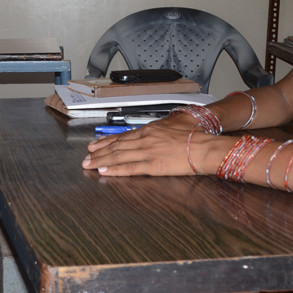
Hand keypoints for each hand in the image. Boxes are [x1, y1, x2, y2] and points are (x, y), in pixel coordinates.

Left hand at [82, 116, 206, 176]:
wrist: (205, 146)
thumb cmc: (196, 134)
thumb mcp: (178, 122)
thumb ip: (165, 125)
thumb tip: (161, 125)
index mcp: (150, 130)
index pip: (123, 136)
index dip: (107, 141)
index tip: (96, 144)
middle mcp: (145, 139)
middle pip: (117, 146)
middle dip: (99, 152)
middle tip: (86, 156)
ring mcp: (147, 152)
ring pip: (119, 156)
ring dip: (101, 160)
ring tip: (89, 164)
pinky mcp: (153, 166)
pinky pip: (130, 168)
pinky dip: (115, 169)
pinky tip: (104, 171)